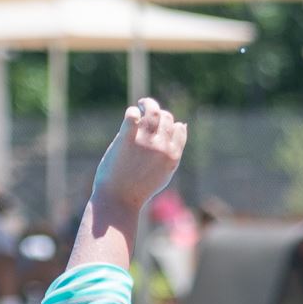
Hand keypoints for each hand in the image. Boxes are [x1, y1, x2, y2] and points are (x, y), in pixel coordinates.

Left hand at [92, 98, 186, 216]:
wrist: (120, 199)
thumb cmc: (140, 188)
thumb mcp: (165, 172)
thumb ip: (174, 150)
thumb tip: (182, 125)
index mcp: (173, 155)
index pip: (178, 128)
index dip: (170, 124)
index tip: (158, 126)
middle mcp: (162, 146)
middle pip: (166, 117)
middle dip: (158, 113)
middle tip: (146, 113)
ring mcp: (145, 142)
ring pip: (153, 111)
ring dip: (147, 104)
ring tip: (140, 105)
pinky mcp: (126, 138)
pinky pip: (132, 115)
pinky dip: (133, 112)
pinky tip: (131, 115)